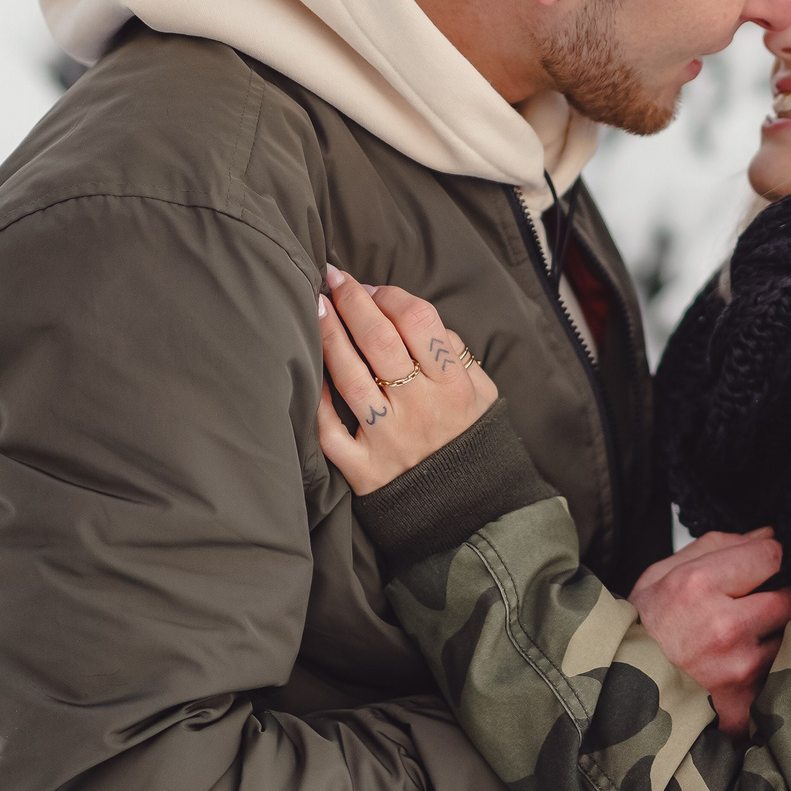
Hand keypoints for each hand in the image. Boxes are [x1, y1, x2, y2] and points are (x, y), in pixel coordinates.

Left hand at [315, 266, 498, 493]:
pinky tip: (307, 368)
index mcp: (454, 385)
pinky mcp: (364, 470)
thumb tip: (412, 317)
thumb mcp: (483, 393)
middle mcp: (421, 408)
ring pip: (348, 376)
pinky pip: (329, 430)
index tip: (371, 287)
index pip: (418, 322)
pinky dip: (315, 398)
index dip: (390, 296)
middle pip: (379, 341)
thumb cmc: (470, 438)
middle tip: (334, 280)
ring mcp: (389, 439)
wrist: (470, 511)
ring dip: (328, 335)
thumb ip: (455, 353)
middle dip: (352, 302)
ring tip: (314, 305)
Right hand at [630, 530, 790, 737]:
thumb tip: (766, 534)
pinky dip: (764, 670)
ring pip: (786, 638)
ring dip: (771, 636)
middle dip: (775, 598)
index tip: (758, 567)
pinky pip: (776, 676)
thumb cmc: (638, 630)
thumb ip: (716, 546)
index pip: (770, 556)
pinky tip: (737, 668)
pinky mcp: (746, 701)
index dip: (766, 559)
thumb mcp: (658, 575)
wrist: (615, 694)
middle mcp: (725, 627)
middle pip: (788, 598)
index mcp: (699, 585)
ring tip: (739, 641)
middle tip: (753, 605)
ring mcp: (739, 668)